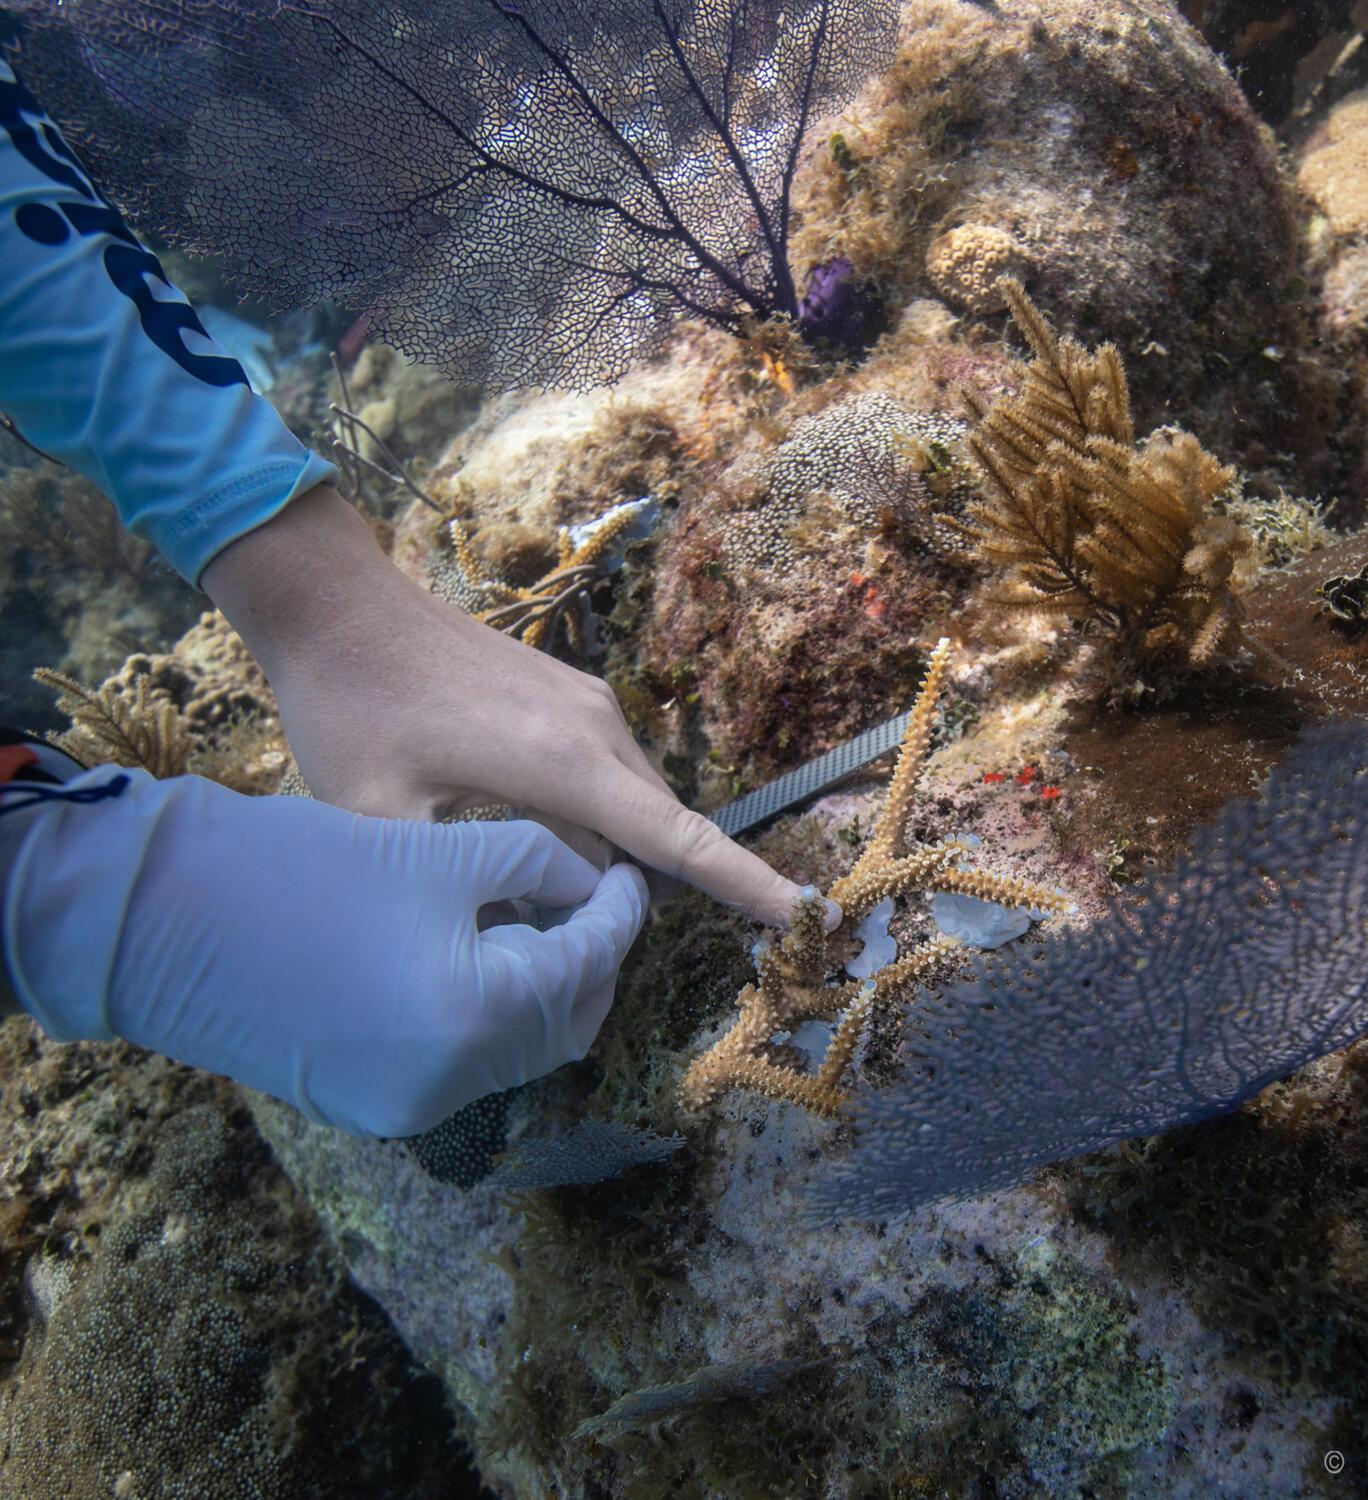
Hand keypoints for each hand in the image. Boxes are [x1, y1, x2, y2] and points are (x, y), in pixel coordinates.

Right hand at [4, 767, 648, 1135]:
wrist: (159, 920)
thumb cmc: (298, 868)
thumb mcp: (440, 851)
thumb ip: (538, 862)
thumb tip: (591, 880)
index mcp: (480, 1015)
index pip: (589, 962)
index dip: (620, 912)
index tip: (629, 874)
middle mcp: (454, 1082)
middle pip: (566, 1023)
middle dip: (590, 960)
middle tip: (592, 899)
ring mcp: (408, 1105)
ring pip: (519, 1053)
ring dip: (541, 992)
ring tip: (537, 923)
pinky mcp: (369, 1105)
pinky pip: (464, 1066)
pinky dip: (488, 1019)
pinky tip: (477, 960)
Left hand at [201, 484, 802, 926]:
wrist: (342, 607)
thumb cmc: (357, 712)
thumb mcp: (384, 821)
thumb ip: (459, 885)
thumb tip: (517, 938)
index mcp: (566, 766)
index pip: (678, 840)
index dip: (743, 882)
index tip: (802, 911)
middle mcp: (599, 730)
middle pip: (652, 835)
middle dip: (625, 891)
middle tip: (553, 936)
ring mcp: (590, 705)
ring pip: (626, 805)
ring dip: (596, 851)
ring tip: (518, 881)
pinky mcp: (572, 693)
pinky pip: (604, 772)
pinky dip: (584, 815)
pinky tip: (513, 827)